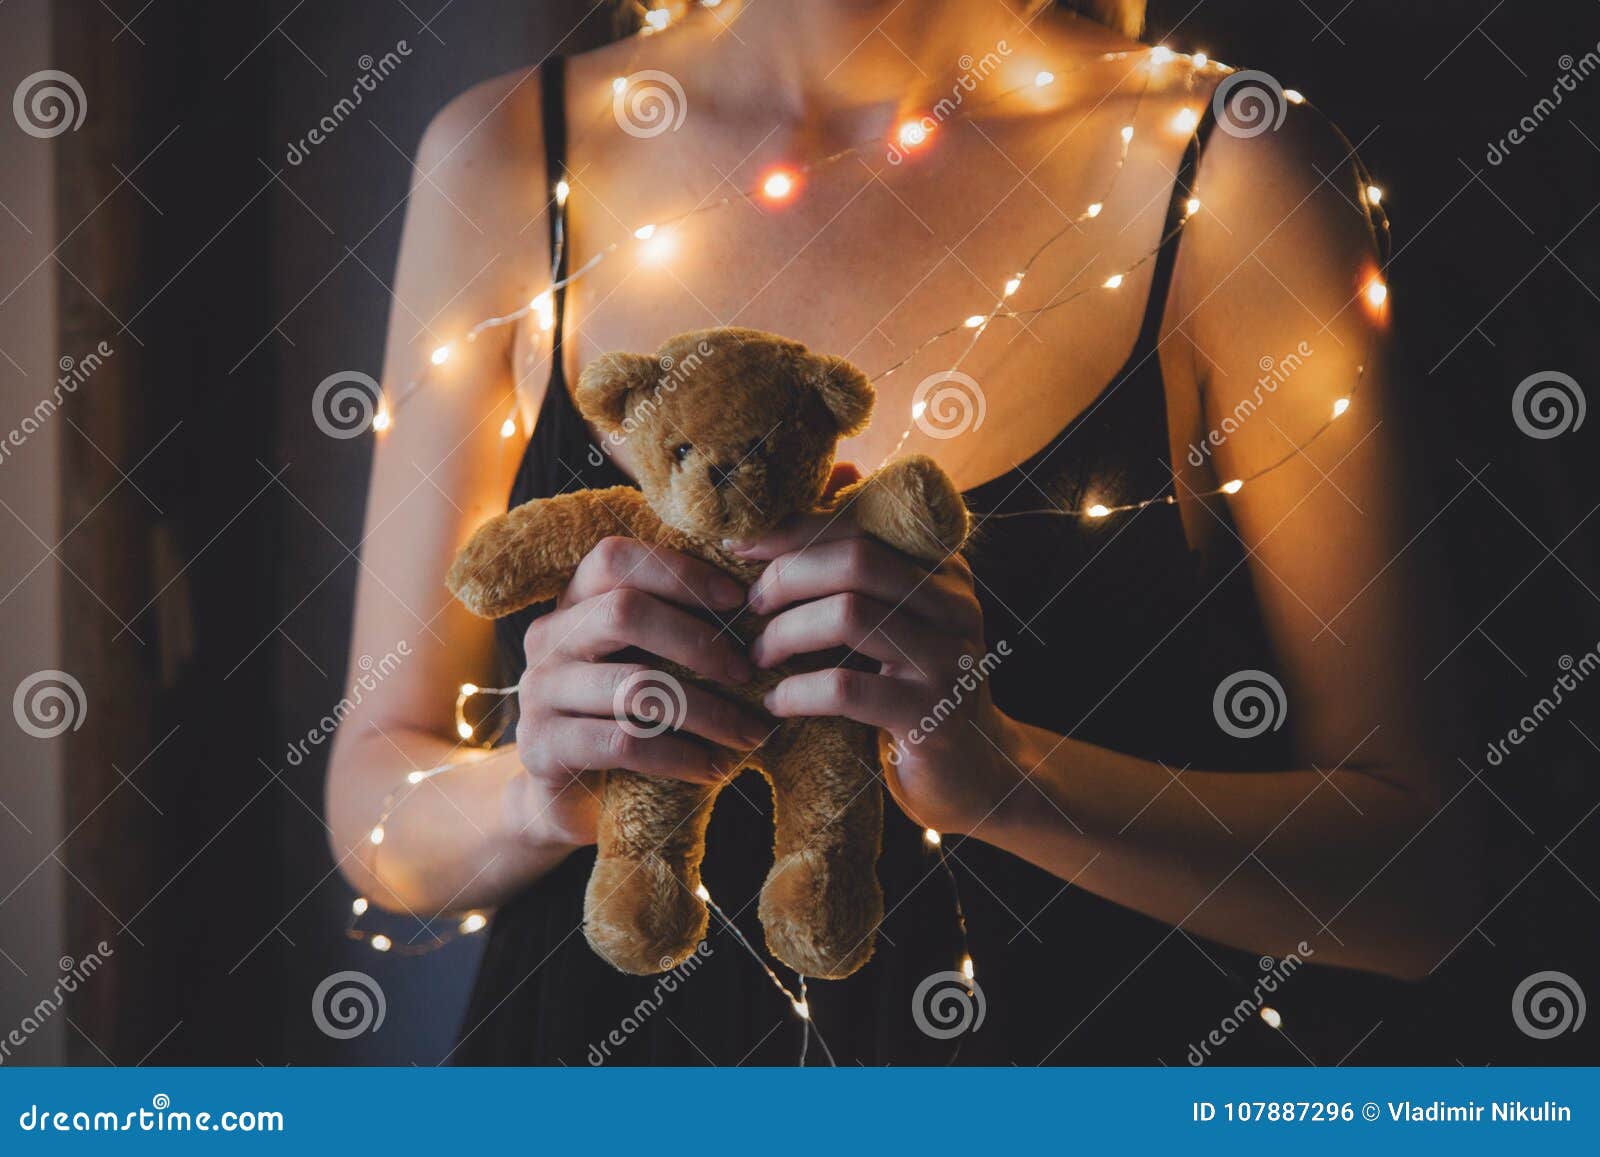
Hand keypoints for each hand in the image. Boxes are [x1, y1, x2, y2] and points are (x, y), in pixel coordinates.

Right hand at [512, 536, 770, 848]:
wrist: (571, 797)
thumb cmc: (628, 715)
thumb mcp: (647, 660)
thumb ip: (677, 626)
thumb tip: (759, 600)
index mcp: (573, 602)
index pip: (615, 559)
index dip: (679, 573)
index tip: (737, 599)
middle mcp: (548, 638)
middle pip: (623, 612)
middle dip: (698, 642)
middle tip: (749, 674)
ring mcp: (538, 692)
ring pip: (635, 685)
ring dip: (707, 711)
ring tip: (750, 734)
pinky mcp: (543, 746)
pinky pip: (624, 743)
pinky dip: (681, 756)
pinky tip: (716, 768)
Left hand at [737, 472, 1018, 836]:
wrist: (975, 774)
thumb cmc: (914, 686)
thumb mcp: (898, 615)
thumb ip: (868, 551)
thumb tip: (840, 468)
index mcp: (943, 567)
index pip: (860, 523)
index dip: (792, 529)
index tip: (739, 546)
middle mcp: (955, 602)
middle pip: (853, 560)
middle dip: (785, 577)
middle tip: (748, 607)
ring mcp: (948, 658)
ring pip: (847, 614)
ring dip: (785, 633)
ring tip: (757, 656)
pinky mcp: (930, 713)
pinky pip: (846, 687)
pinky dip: (797, 691)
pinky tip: (776, 703)